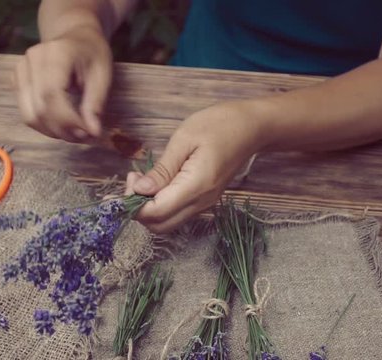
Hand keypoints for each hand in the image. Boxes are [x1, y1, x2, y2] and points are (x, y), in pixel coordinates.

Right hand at [14, 26, 111, 142]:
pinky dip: (45, 126)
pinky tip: (62, 124)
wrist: (74, 36)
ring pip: (29, 116)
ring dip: (53, 132)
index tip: (88, 134)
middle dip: (63, 131)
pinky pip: (26, 113)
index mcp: (55, 54)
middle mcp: (31, 60)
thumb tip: (92, 133)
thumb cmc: (92, 54)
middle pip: (39, 109)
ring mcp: (20, 70)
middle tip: (85, 137)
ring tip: (75, 132)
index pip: (52, 95)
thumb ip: (95, 104)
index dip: (68, 121)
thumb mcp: (103, 76)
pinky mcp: (16, 81)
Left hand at [126, 101, 265, 232]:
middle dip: (138, 210)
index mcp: (196, 186)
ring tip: (143, 180)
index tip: (130, 179)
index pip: (156, 212)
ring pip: (167, 223)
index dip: (134, 203)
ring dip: (148, 209)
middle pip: (160, 226)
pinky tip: (157, 183)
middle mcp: (201, 202)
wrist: (251, 128)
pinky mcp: (204, 201)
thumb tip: (140, 190)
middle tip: (133, 181)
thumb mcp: (184, 139)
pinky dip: (160, 205)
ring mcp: (205, 204)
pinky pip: (177, 213)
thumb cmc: (219, 125)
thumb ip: (162, 169)